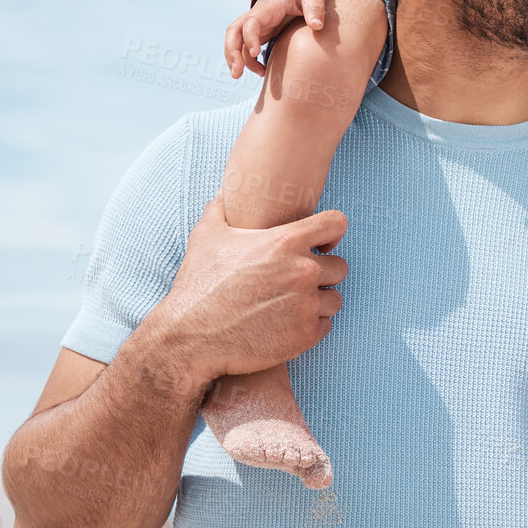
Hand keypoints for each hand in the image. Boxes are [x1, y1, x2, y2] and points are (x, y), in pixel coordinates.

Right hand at [154, 198, 347, 386]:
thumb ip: (222, 207)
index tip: (322, 244)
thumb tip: (226, 189)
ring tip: (290, 306)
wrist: (189, 339)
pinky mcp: (305, 335)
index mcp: (286, 241)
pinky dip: (310, 326)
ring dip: (318, 302)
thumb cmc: (198, 286)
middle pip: (339, 267)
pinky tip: (287, 325)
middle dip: (321, 274)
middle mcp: (303, 271)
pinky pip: (325, 325)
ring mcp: (306, 305)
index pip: (336, 223)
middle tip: (296, 283)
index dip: (331, 233)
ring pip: (334, 299)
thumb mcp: (207, 237)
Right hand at [224, 0, 324, 77]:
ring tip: (240, 76)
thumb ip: (315, 6)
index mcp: (269, 7)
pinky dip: (247, 59)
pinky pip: (245, 44)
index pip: (251, 22)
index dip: (250, 37)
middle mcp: (257, 15)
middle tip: (236, 73)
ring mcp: (257, 23)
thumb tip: (317, 26)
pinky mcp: (260, 30)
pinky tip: (261, 70)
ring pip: (235, 39)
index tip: (255, 52)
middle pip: (233, 31)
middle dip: (231, 52)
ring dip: (234, 58)